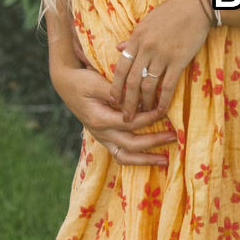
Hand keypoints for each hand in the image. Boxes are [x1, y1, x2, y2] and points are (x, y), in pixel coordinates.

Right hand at [52, 62, 174, 166]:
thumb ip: (116, 92)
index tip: (165, 112)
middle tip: (174, 137)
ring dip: (145, 159)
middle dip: (154, 142)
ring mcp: (102, 137)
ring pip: (124, 156)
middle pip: (131, 144)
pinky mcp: (104, 136)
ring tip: (165, 160)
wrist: (66, 83)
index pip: (130, 123)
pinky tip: (150, 158)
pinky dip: (136, 157)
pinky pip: (120, 153)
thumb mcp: (97, 82)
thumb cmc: (83, 79)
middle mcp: (101, 132)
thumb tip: (136, 99)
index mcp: (99, 119)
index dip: (149, 118)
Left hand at [110, 0, 213, 121]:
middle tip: (126, 117)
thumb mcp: (147, 21)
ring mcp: (162, 55)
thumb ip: (133, 38)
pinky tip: (160, 111)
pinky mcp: (179, 60)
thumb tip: (117, 48)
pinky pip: (168, 85)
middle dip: (127, 103)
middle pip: (132, 82)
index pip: (121, 68)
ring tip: (143, 115)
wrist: (197, 5)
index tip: (114, 101)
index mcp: (137, 38)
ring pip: (148, 86)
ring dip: (145, 103)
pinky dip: (163, 101)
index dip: (116, 88)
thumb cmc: (172, 11)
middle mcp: (147, 48)